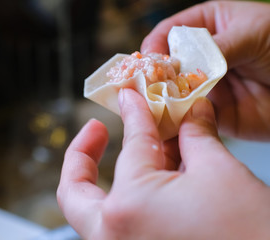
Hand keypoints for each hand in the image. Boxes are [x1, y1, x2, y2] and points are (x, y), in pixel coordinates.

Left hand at [57, 88, 269, 239]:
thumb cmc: (250, 233)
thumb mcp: (219, 172)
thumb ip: (195, 135)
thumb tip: (190, 111)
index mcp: (128, 207)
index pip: (131, 145)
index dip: (135, 113)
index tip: (132, 97)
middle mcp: (114, 236)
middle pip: (76, 191)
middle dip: (82, 155)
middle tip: (97, 129)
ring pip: (96, 210)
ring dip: (108, 176)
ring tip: (138, 146)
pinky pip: (122, 223)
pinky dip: (130, 196)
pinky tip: (156, 174)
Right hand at [141, 1, 269, 140]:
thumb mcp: (252, 33)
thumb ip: (214, 46)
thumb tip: (178, 64)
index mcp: (207, 28)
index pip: (170, 32)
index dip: (156, 44)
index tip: (148, 58)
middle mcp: (200, 58)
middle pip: (165, 64)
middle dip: (153, 74)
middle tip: (141, 84)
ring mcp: (203, 86)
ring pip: (171, 91)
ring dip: (159, 98)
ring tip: (147, 104)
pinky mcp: (210, 112)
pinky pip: (186, 115)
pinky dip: (173, 118)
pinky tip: (163, 119)